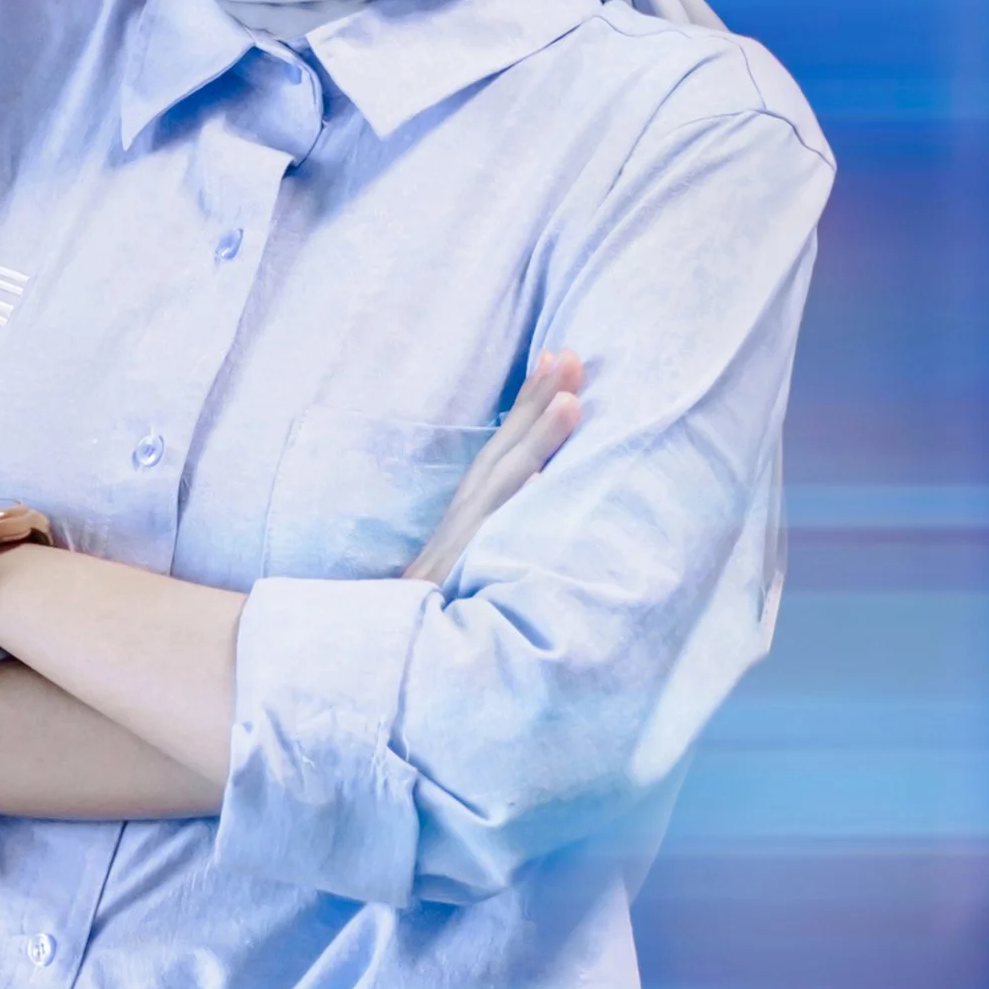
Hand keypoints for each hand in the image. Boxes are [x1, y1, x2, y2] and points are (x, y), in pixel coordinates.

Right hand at [401, 350, 582, 586]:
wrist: (413, 634)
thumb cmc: (453, 586)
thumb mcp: (481, 535)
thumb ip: (508, 503)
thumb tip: (544, 473)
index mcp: (479, 494)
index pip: (508, 436)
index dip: (532, 396)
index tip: (559, 353)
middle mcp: (473, 504)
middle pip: (509, 443)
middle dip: (540, 399)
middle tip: (574, 357)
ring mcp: (471, 534)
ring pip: (508, 480)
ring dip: (539, 440)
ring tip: (572, 405)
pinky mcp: (468, 566)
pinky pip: (495, 535)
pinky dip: (516, 507)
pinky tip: (539, 483)